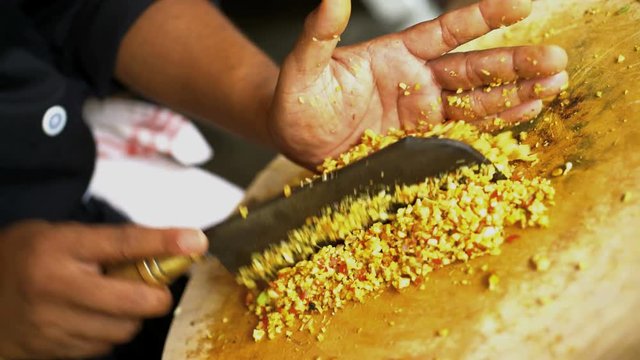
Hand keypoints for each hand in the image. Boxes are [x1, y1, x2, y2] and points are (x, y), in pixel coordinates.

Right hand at [0, 221, 206, 358]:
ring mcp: (51, 325)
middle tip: (155, 287)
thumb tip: (166, 248)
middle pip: (133, 300)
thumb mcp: (62, 236)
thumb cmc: (27, 256)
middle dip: (156, 296)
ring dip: (131, 316)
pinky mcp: (52, 351)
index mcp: (59, 248)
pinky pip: (103, 348)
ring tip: (112, 300)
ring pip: (123, 329)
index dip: (163, 242)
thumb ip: (109, 244)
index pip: (123, 243)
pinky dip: (109, 333)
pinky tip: (93, 318)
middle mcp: (55, 287)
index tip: (195, 241)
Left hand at [268, 0, 568, 166]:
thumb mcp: (304, 69)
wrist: (296, 140)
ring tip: (555, 86)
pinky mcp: (422, 143)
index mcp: (397, 56)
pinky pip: (464, 131)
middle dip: (516, 63)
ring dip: (517, 92)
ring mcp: (423, 112)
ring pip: (478, 99)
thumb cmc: (297, 101)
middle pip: (475, 68)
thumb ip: (319, 37)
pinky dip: (496, 123)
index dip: (484, 17)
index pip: (448, 31)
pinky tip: (526, 113)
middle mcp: (417, 80)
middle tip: (557, 59)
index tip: (522, 4)